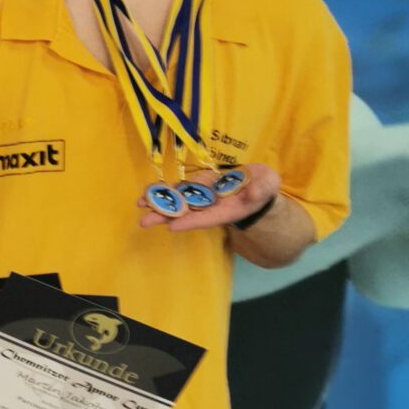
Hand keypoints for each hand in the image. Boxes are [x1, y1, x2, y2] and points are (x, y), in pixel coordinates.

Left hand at [139, 163, 279, 232]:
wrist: (257, 183)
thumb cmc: (264, 186)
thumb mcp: (268, 185)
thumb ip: (262, 189)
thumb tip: (254, 192)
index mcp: (228, 210)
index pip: (207, 218)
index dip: (191, 222)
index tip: (173, 226)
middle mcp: (211, 206)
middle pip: (186, 213)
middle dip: (165, 216)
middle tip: (144, 221)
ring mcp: (203, 196)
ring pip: (178, 201)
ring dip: (159, 203)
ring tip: (140, 204)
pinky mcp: (198, 186)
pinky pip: (179, 189)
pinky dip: (164, 190)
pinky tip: (148, 190)